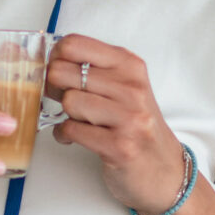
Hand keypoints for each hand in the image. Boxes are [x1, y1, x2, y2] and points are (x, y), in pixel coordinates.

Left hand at [48, 34, 192, 214]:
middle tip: (63, 101)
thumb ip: (94, 70)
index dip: (54, 59)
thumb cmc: (137, 127)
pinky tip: (75, 138)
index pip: (73, 44)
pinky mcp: (119, 146)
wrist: (164, 170)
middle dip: (54, 89)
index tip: (59, 74)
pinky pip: (71, 130)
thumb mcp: (123, 88)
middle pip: (62, 73)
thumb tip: (50, 59)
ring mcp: (129, 118)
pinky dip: (65, 135)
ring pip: (68, 101)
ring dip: (64, 115)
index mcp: (129, 66)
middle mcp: (132, 88)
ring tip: (77, 122)